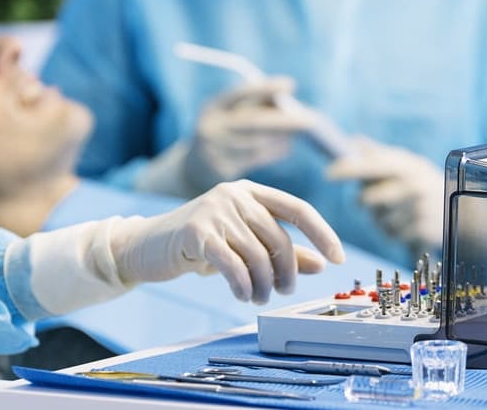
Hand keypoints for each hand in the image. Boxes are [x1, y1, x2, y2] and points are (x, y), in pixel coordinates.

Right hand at [110, 180, 345, 303]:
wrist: (147, 245)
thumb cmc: (200, 244)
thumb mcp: (242, 242)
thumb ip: (280, 250)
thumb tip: (321, 263)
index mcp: (250, 190)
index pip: (297, 208)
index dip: (322, 233)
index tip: (339, 259)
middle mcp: (234, 194)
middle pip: (279, 237)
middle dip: (286, 272)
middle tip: (281, 292)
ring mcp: (214, 210)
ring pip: (257, 255)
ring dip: (263, 284)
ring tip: (258, 297)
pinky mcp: (196, 232)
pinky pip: (232, 264)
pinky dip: (242, 285)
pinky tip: (241, 294)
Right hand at [183, 77, 321, 190]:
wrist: (194, 169)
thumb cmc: (224, 134)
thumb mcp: (231, 114)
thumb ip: (255, 104)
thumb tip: (289, 96)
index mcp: (212, 108)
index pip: (240, 94)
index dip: (265, 88)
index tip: (291, 85)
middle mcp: (211, 128)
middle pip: (253, 123)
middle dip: (285, 121)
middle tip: (312, 120)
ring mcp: (215, 152)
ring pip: (259, 143)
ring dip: (284, 137)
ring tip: (301, 131)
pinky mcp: (224, 171)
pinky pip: (258, 158)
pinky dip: (276, 150)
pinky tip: (286, 145)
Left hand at [326, 137, 444, 252]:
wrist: (464, 212)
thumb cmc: (422, 185)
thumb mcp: (405, 164)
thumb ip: (377, 154)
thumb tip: (351, 140)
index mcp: (407, 164)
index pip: (371, 164)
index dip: (347, 169)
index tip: (328, 174)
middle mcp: (415, 184)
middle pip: (370, 199)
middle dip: (365, 202)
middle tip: (369, 201)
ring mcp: (421, 209)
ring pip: (379, 220)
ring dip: (380, 219)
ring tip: (396, 212)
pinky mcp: (424, 231)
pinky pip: (392, 235)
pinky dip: (393, 232)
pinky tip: (406, 225)